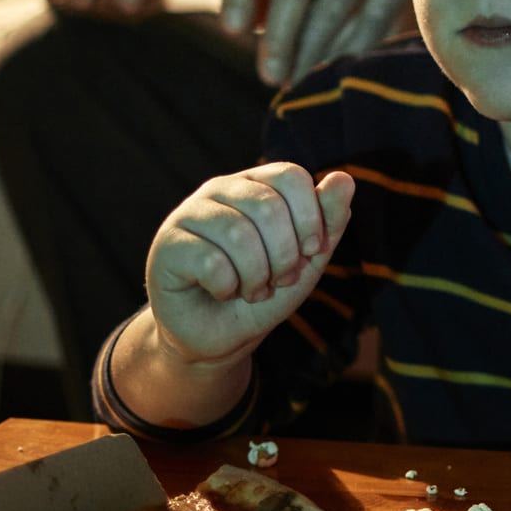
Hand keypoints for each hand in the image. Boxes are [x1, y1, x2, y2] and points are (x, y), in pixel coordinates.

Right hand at [145, 163, 355, 365]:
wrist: (222, 335)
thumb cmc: (266, 290)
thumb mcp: (308, 257)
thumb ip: (328, 219)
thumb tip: (343, 177)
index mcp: (257, 184)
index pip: (291, 176)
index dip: (310, 218)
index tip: (313, 251)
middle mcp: (221, 189)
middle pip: (268, 206)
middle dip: (285, 255)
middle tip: (279, 280)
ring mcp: (190, 213)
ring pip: (238, 234)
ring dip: (257, 276)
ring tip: (253, 290)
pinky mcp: (167, 244)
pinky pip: (210, 260)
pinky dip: (228, 287)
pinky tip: (223, 292)